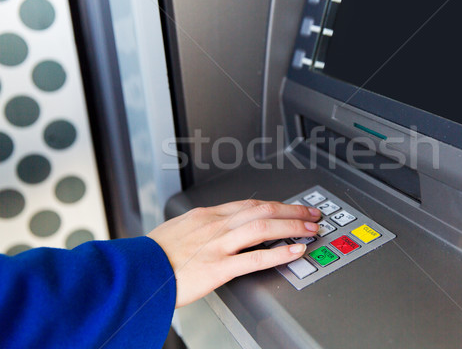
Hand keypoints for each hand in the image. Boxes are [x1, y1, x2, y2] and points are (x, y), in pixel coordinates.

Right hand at [147, 199, 320, 307]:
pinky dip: (280, 253)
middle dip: (292, 211)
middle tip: (312, 214)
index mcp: (208, 215)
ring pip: (264, 228)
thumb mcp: (179, 229)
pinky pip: (256, 257)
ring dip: (293, 226)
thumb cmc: (153, 253)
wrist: (136, 271)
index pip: (251, 204)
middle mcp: (216, 225)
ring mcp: (218, 245)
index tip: (290, 208)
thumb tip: (218, 228)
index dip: (276, 205)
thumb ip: (202, 227)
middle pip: (263, 210)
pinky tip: (296, 251)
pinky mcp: (218, 268)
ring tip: (311, 229)